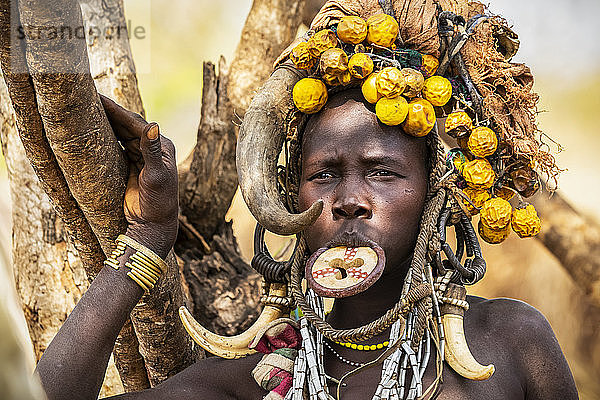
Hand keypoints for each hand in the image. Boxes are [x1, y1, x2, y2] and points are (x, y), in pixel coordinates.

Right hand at [101, 95, 177, 258]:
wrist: (153, 223)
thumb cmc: (159, 201)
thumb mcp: (156, 175)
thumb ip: (152, 151)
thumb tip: (153, 125)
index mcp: (162, 146)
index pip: (136, 123)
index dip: (117, 111)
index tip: (99, 98)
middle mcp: (151, 148)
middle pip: (127, 125)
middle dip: (109, 112)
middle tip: (87, 98)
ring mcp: (139, 156)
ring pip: (120, 135)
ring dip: (105, 123)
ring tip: (85, 109)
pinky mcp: (129, 166)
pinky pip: (115, 147)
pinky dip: (104, 138)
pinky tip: (90, 131)